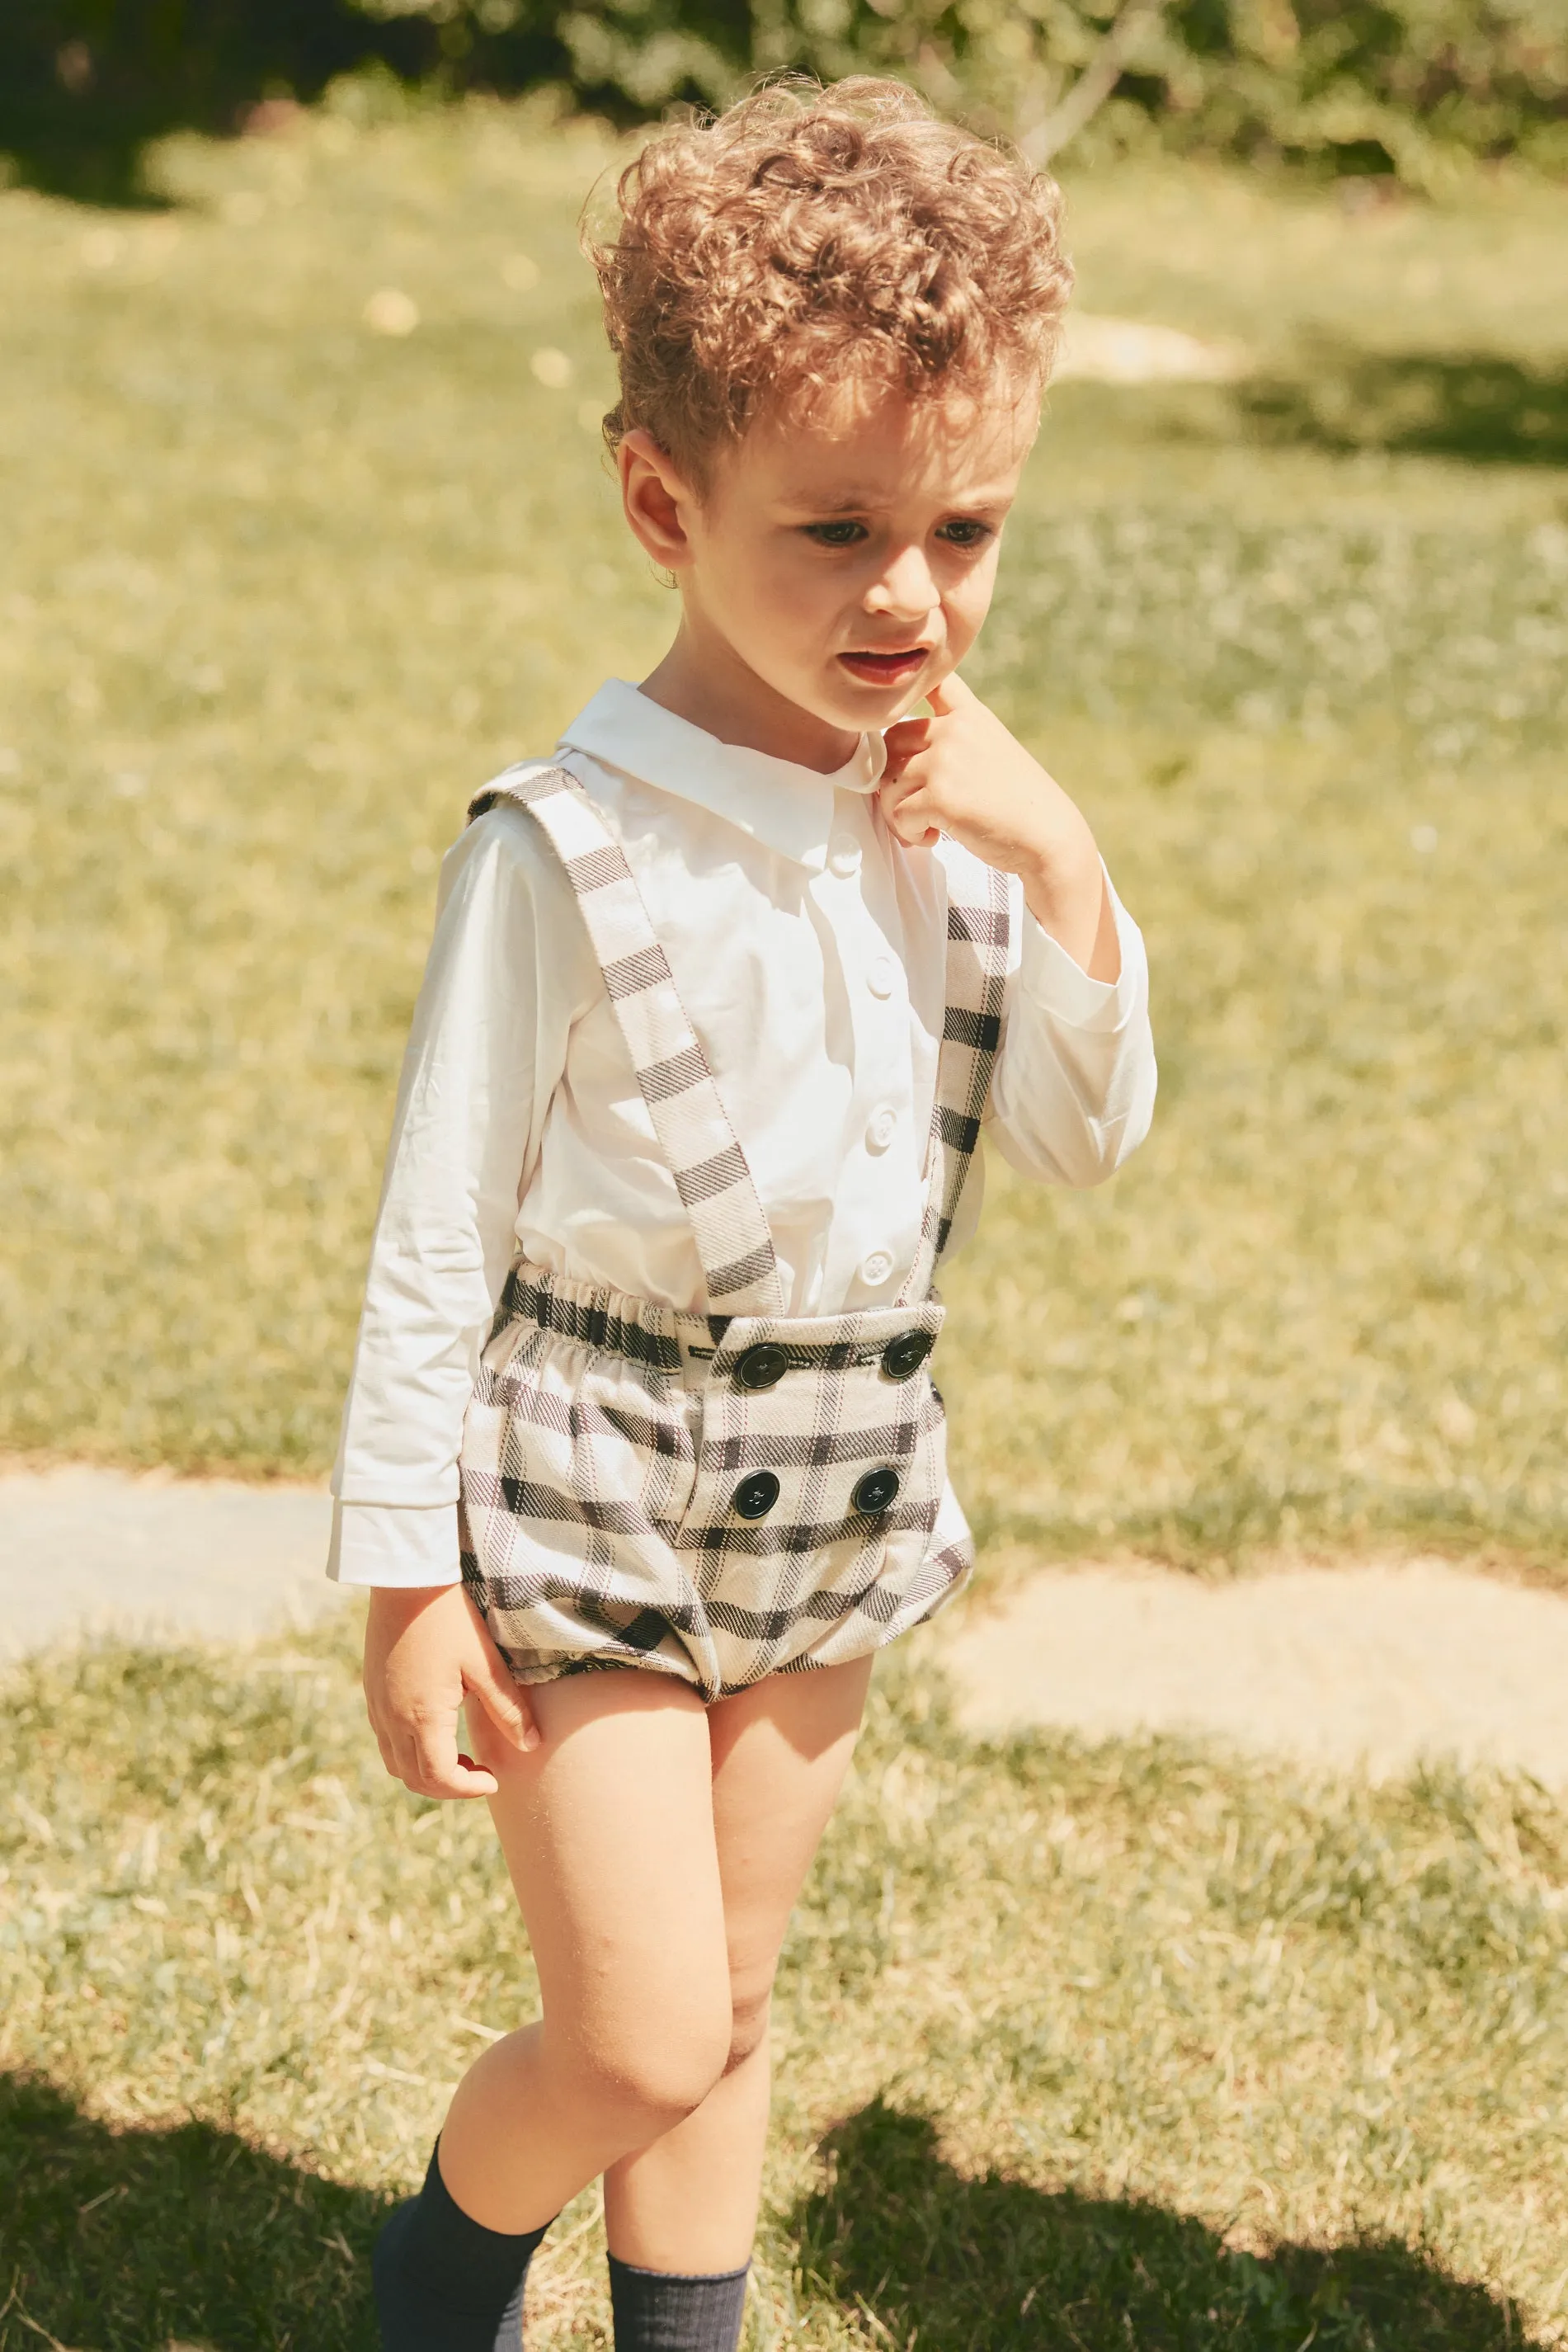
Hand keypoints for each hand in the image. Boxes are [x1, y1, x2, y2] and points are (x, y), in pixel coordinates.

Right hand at [363, 1583, 538, 1798]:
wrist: (405, 1580)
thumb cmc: (449, 1618)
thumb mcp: (485, 1663)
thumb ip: (508, 1708)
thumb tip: (532, 1745)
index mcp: (422, 1716)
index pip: (440, 1778)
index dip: (468, 1789)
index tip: (493, 1780)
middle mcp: (393, 1719)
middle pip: (414, 1780)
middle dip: (450, 1787)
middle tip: (481, 1773)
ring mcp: (378, 1707)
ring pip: (396, 1764)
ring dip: (427, 1773)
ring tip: (461, 1756)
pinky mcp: (372, 1693)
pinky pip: (386, 1741)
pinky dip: (410, 1753)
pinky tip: (437, 1731)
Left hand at [879, 673, 1119, 981]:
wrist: (1048, 837)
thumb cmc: (1019, 803)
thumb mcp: (993, 750)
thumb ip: (954, 741)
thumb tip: (895, 760)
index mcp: (969, 715)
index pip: (931, 682)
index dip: (909, 695)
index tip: (909, 726)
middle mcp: (953, 730)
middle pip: (891, 741)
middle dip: (894, 775)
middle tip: (913, 803)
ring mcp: (944, 762)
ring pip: (888, 784)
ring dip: (899, 812)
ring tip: (927, 826)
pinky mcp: (938, 797)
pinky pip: (897, 814)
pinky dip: (909, 833)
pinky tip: (932, 838)